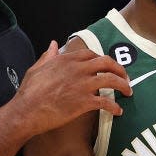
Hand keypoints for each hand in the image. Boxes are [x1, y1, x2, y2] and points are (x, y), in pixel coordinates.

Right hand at [14, 41, 131, 137]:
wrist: (27, 111)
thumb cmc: (28, 93)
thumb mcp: (36, 68)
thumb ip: (48, 56)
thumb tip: (53, 44)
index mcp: (66, 60)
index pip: (91, 54)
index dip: (102, 60)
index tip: (106, 67)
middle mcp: (78, 69)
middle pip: (106, 62)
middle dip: (119, 68)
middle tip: (125, 77)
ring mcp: (83, 85)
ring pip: (112, 80)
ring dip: (123, 85)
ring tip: (128, 92)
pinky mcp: (85, 102)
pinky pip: (106, 103)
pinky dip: (114, 107)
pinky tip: (118, 112)